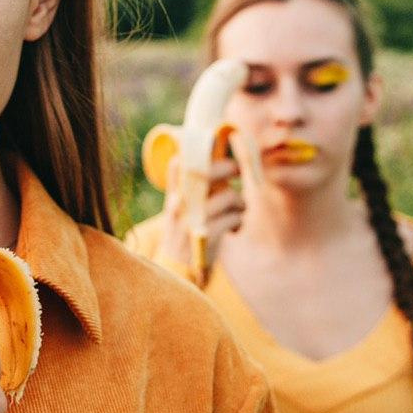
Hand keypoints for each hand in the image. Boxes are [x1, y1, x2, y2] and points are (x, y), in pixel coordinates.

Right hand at [158, 158, 244, 278]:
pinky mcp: (205, 237)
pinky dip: (238, 220)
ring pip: (227, 197)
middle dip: (226, 167)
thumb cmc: (185, 231)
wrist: (176, 268)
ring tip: (239, 208)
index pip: (179, 163)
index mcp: (173, 193)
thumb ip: (194, 187)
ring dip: (239, 201)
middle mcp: (179, 203)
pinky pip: (232, 219)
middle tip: (238, 169)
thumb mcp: (181, 208)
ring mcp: (191, 220)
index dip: (198, 150)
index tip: (215, 144)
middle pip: (206, 173)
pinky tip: (235, 226)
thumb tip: (221, 162)